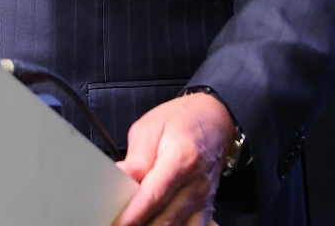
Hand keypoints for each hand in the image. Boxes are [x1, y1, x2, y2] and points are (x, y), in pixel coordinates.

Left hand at [110, 92, 233, 225]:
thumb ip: (136, 158)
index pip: (154, 195)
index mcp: (181, 159)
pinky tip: (156, 223)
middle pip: (166, 218)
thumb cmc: (183, 119)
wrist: (216, 119)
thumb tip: (121, 177)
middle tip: (119, 223)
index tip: (118, 223)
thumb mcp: (151, 127)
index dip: (134, 214)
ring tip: (135, 223)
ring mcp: (204, 198)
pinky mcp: (206, 206)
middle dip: (140, 224)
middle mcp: (196, 184)